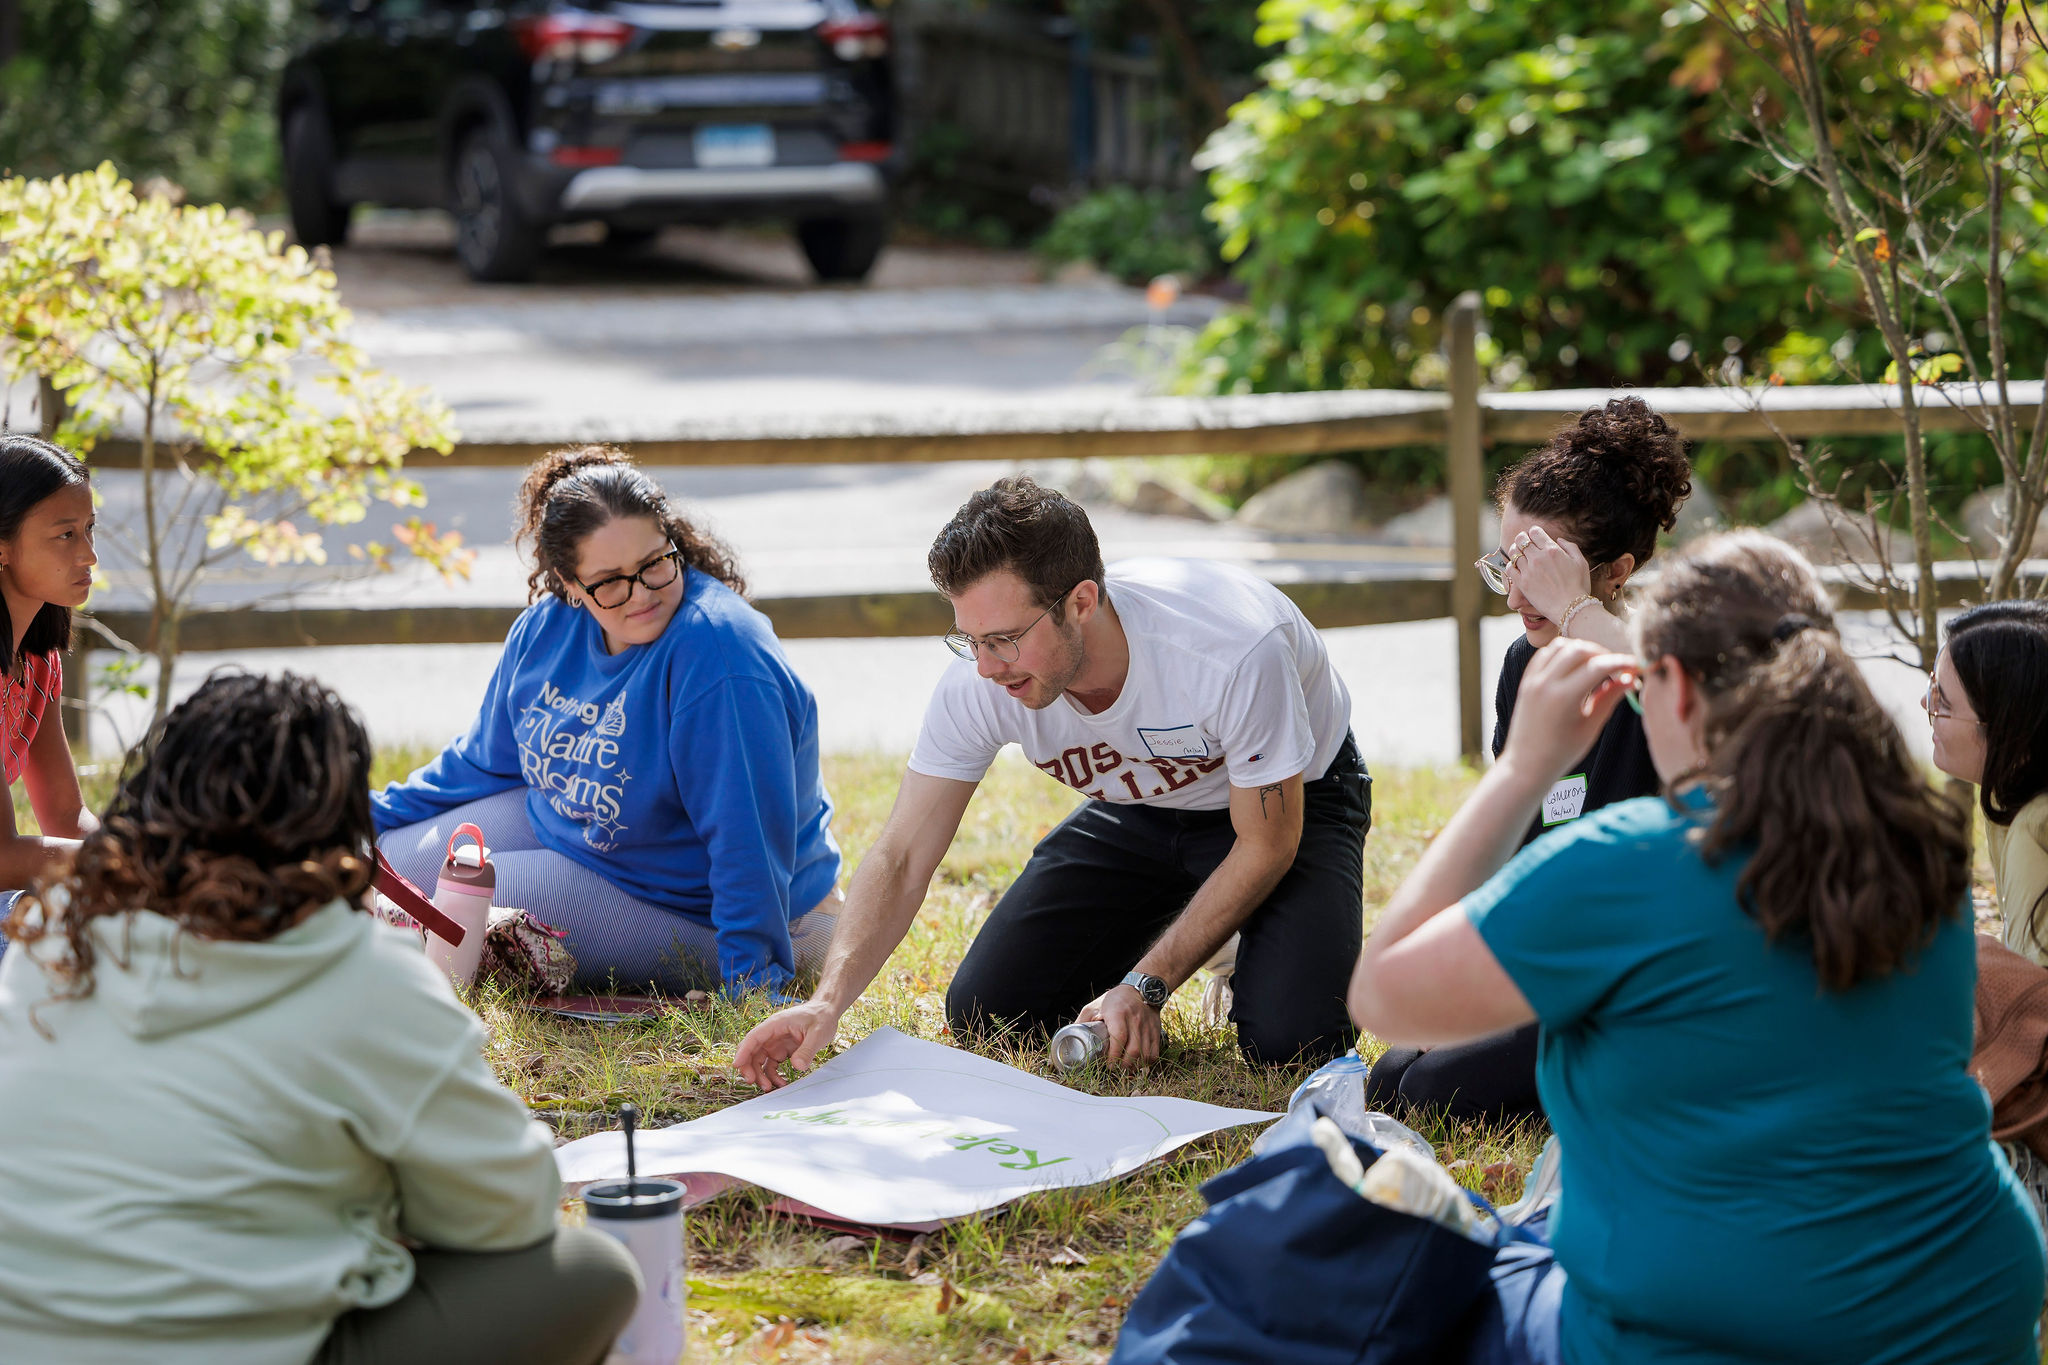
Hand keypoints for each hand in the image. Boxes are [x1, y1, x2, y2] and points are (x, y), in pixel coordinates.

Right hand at [734, 999, 843, 1090]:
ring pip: (759, 1061)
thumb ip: (807, 1050)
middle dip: (748, 1067)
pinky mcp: (782, 1051)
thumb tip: (797, 1066)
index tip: (736, 1065)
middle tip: (753, 1082)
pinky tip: (781, 1084)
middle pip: (752, 1051)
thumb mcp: (818, 1033)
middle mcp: (772, 1034)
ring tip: (768, 1088)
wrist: (827, 1012)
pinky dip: (773, 1076)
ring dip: (760, 1075)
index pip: (753, 1038)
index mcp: (776, 1024)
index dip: (743, 1051)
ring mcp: (775, 1043)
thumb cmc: (821, 1017)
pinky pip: (771, 1066)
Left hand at [1078, 984, 1161, 1068]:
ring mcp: (1147, 1026)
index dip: (1114, 1054)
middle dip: (1124, 1065)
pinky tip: (1139, 1063)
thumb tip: (1069, 1035)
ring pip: (1145, 1053)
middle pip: (1133, 1050)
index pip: (1119, 1037)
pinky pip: (1154, 1052)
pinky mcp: (1156, 1030)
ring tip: (1126, 1069)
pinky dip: (1147, 1062)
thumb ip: (1083, 1020)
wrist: (1139, 989)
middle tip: (1116, 1069)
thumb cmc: (1114, 1000)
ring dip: (1135, 1066)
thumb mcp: (1094, 1005)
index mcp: (1118, 1013)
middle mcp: (1135, 1020)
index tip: (1108, 1064)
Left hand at [1500, 639, 1637, 785]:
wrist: (1526, 764)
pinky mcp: (1526, 681)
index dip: (1620, 662)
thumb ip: (1609, 698)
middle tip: (1616, 668)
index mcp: (1563, 698)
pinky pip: (1544, 654)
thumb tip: (1630, 679)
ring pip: (1561, 646)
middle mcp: (1545, 684)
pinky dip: (1562, 653)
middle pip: (1580, 650)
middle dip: (1602, 654)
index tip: (1634, 666)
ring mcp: (1533, 681)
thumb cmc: (1562, 752)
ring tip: (1596, 666)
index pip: (1598, 666)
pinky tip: (1575, 666)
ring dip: (1582, 650)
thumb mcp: (1591, 727)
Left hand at [1508, 525, 1593, 624]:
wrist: (1570, 608)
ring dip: (1515, 550)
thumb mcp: (1581, 562)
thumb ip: (1570, 547)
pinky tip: (1516, 567)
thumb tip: (1559, 540)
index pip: (1535, 532)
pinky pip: (1509, 568)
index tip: (1534, 536)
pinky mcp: (1522, 583)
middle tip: (1524, 542)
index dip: (1533, 532)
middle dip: (1522, 538)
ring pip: (1514, 553)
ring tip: (1518, 553)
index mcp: (1552, 550)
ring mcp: (1529, 570)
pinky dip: (1511, 565)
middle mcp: (1538, 558)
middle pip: (1521, 539)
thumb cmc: (1578, 586)